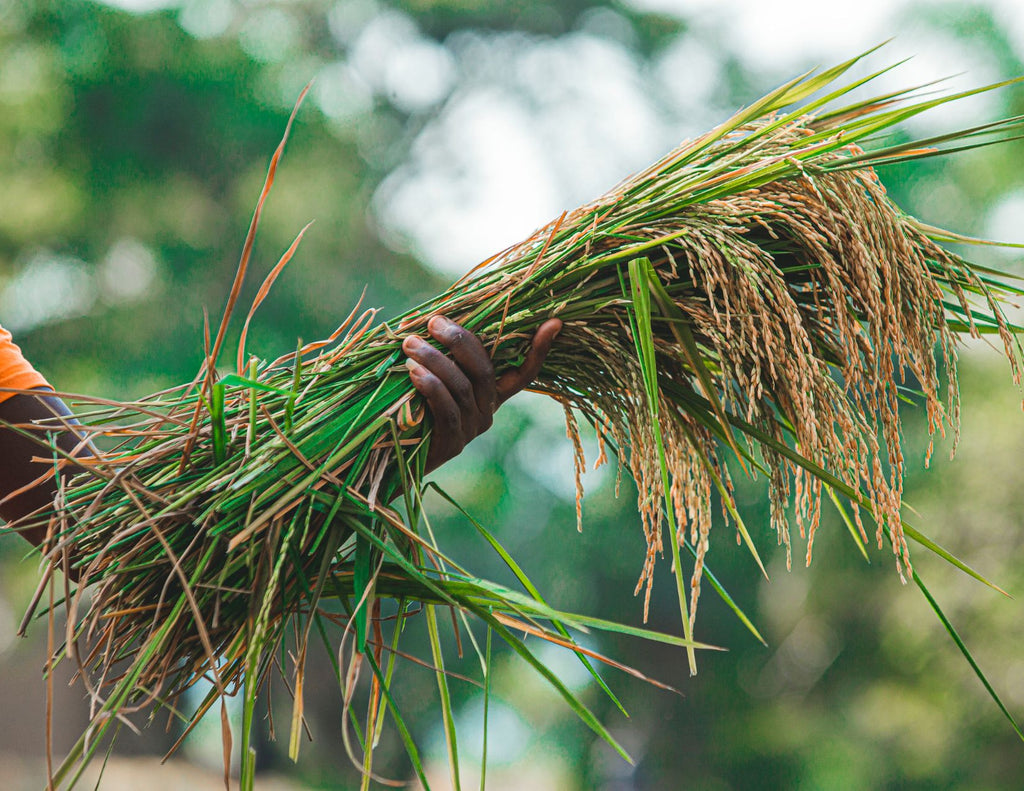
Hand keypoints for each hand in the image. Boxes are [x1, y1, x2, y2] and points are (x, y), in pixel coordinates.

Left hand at [402, 315, 561, 472]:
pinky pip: (447, 410)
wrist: (388, 456)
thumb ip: (442, 353)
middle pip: (485, 370)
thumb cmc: (409, 405)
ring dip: (435, 359)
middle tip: (434, 322)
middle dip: (460, 341)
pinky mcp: (452, 444)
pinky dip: (431, 386)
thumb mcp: (431, 375)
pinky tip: (413, 371)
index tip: (554, 323)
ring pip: (462, 386)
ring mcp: (472, 429)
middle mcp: (488, 411)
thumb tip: (436, 314)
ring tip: (410, 344)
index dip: (540, 350)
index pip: (524, 372)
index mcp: (491, 394)